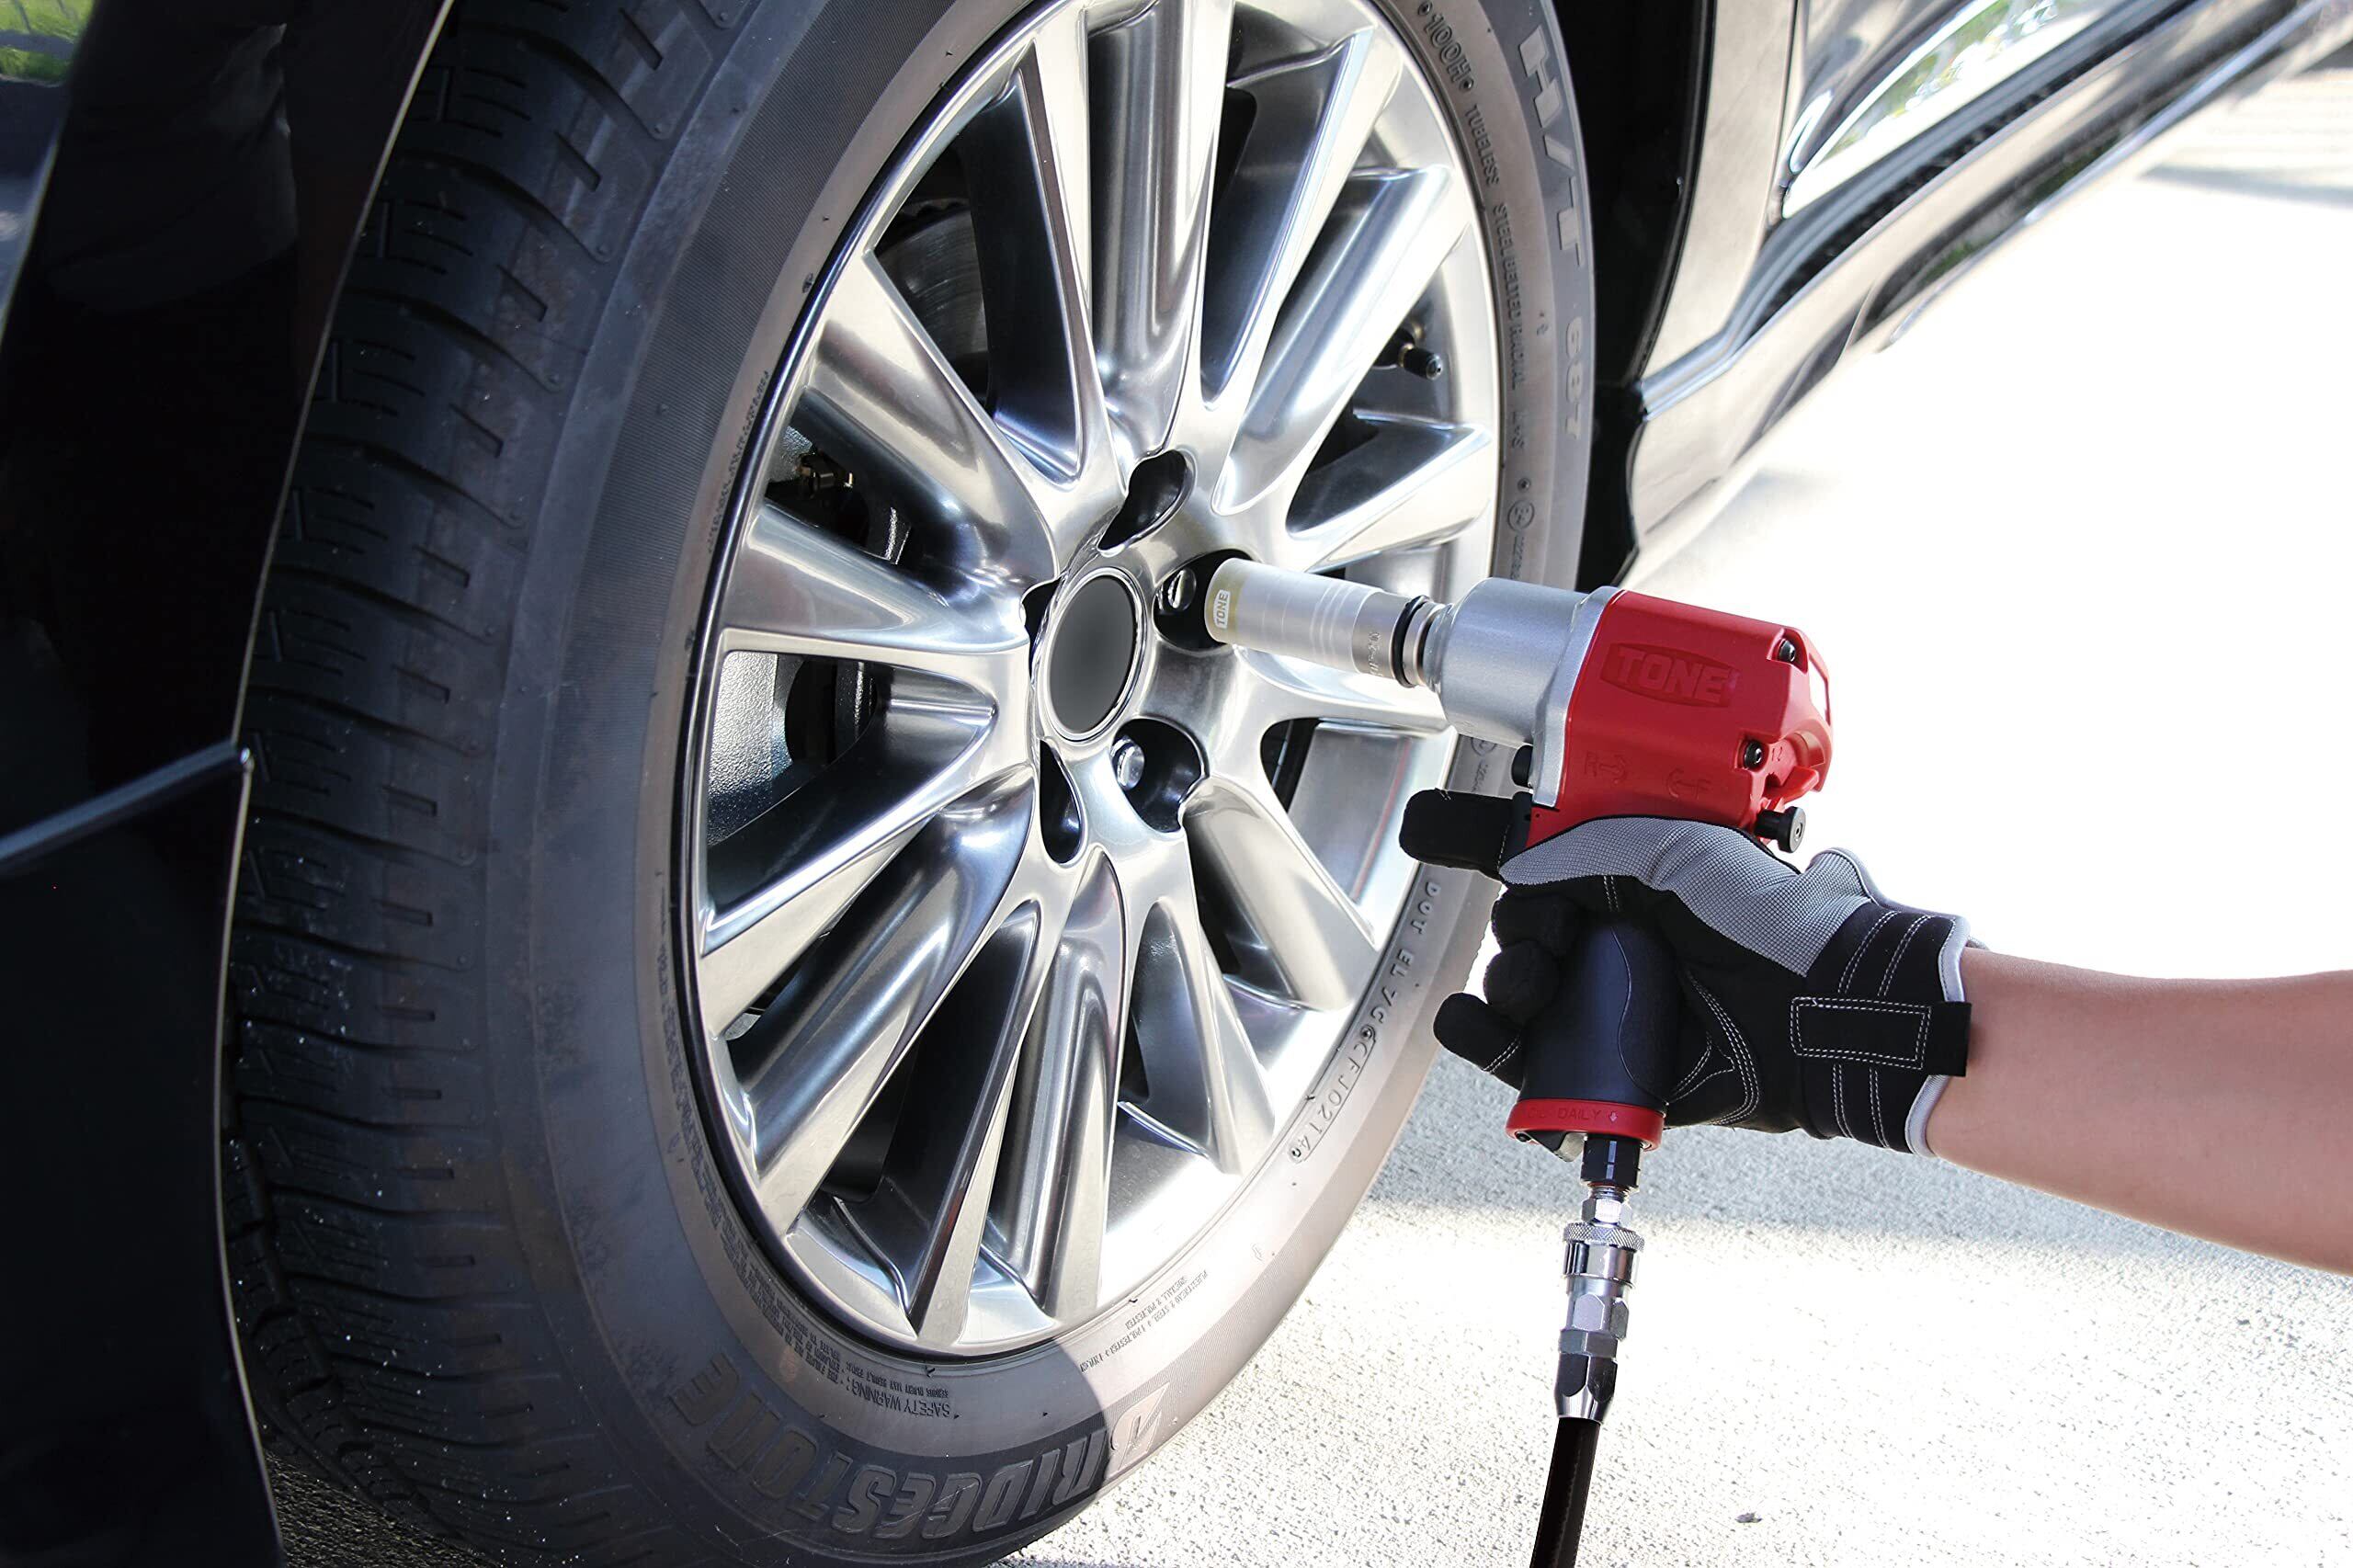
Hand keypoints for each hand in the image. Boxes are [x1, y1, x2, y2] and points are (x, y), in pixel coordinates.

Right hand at [1400, 801, 1972, 1151]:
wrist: (1825, 1014)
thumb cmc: (1773, 926)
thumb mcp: (1680, 852)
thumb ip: (1591, 847)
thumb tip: (1519, 867)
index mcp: (1635, 882)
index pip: (1542, 858)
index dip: (1481, 844)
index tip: (1427, 833)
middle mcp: (1622, 941)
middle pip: (1523, 931)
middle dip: (1516, 933)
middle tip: (1549, 939)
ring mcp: (1615, 1005)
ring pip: (1519, 995)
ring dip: (1502, 986)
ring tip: (1531, 990)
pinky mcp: (1612, 1067)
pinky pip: (1531, 1061)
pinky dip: (1487, 1043)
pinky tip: (1475, 1026)